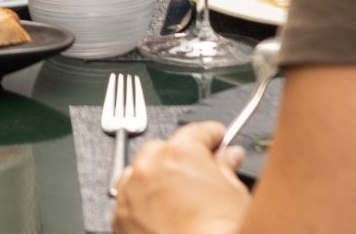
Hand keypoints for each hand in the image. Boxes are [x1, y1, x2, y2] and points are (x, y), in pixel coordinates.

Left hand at [113, 122, 249, 233]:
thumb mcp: (235, 195)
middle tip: (199, 176)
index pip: (197, 131)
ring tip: (178, 201)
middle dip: (179, 158)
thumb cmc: (219, 232)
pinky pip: (130, 201)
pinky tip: (162, 218)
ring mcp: (131, 192)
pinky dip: (143, 204)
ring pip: (141, 173)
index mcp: (179, 153)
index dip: (211, 135)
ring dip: (156, 180)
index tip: (217, 139)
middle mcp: (149, 166)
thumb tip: (228, 157)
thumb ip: (226, 168)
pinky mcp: (120, 218)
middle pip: (163, 149)